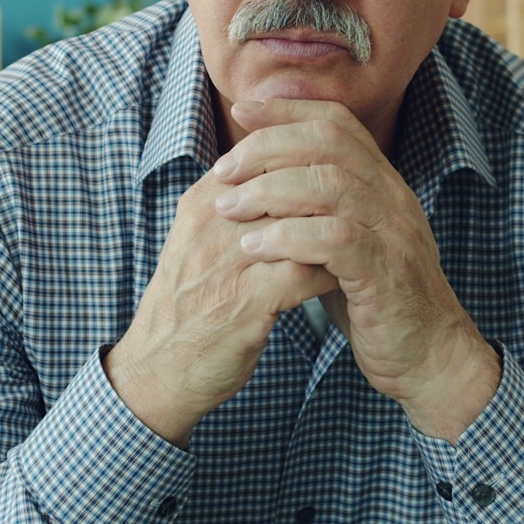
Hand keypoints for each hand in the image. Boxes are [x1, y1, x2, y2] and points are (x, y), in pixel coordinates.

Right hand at [106, 162, 337, 446]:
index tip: (346, 177)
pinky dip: (331, 271)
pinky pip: (304, 271)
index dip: (313, 161)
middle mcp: (212, 223)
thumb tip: (283, 173)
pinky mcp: (244, 302)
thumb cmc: (190, 303)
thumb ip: (236, 205)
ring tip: (361, 238)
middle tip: (366, 204)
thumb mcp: (201, 241)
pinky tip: (346, 278)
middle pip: (287, 179)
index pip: (267, 153)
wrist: (156, 370)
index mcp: (204, 202)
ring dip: (336, 228)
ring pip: (300, 219)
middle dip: (332, 189)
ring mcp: (226, 261)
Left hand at [213, 99, 499, 441]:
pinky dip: (288, 238)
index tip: (241, 108)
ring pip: (331, 185)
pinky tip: (254, 247)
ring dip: (270, 191)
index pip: (337, 121)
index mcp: (382, 184)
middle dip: (269, 147)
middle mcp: (393, 198)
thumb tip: (257, 181)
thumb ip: (312, 211)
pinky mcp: (385, 273)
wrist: (428, 358)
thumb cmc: (374, 300)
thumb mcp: (342, 244)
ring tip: (228, 209)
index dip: (288, 108)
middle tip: (223, 170)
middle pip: (330, 142)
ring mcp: (394, 233)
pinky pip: (335, 240)